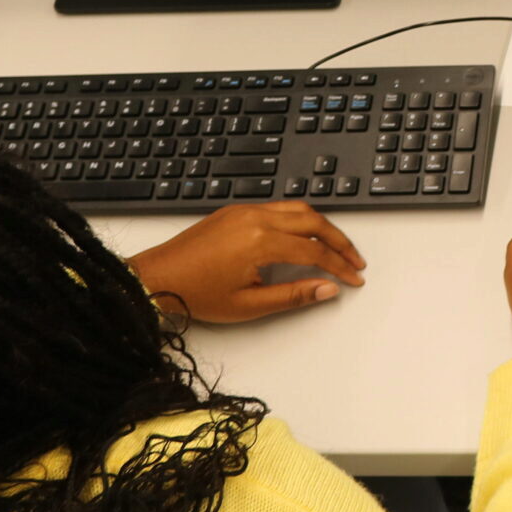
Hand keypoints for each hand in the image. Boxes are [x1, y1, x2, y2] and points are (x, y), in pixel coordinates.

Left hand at [128, 202, 366, 323]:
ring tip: (335, 246)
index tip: (354, 278)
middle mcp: (255, 218)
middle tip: (355, 259)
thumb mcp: (248, 304)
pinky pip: (278, 207)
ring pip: (297, 209)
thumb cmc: (195, 293)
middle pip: (313, 222)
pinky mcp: (235, 211)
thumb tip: (328, 288)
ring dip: (321, 226)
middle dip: (340, 240)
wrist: (156, 278)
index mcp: (260, 241)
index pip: (315, 251)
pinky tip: (304, 235)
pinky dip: (299, 219)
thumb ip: (294, 295)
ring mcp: (245, 211)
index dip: (339, 266)